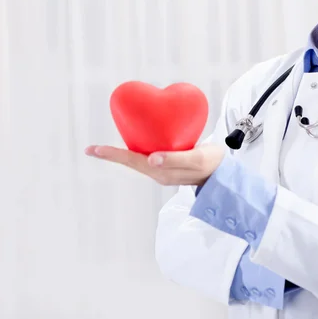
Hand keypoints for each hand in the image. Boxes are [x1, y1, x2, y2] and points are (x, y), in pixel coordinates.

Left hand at [84, 142, 224, 185]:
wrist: (225, 174)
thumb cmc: (212, 164)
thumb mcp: (197, 160)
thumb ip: (175, 159)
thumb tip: (151, 159)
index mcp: (162, 171)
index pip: (132, 161)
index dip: (113, 154)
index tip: (94, 149)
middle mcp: (159, 173)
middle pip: (131, 162)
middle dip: (112, 155)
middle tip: (92, 149)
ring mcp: (163, 172)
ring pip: (138, 161)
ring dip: (123, 155)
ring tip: (107, 150)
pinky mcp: (169, 167)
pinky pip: (148, 158)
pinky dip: (138, 152)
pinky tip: (138, 144)